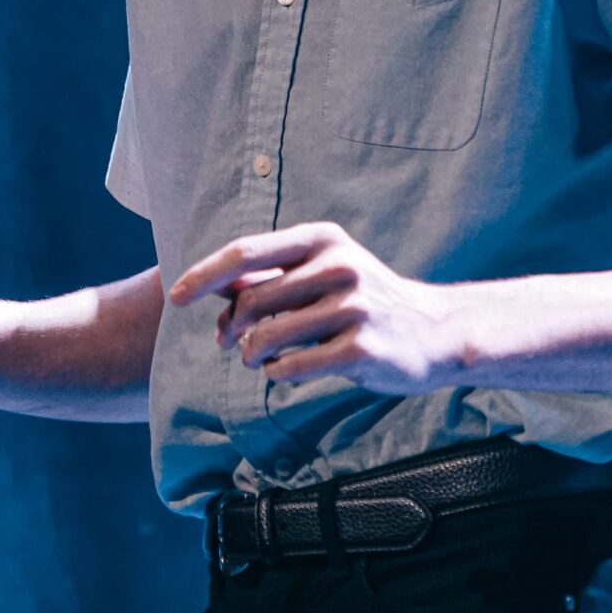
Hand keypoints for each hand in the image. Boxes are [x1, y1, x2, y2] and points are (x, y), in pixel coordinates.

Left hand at [169, 221, 466, 394]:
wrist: (435, 332)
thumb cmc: (366, 302)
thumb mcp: (322, 273)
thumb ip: (271, 275)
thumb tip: (211, 282)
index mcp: (322, 239)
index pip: (246, 251)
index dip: (204, 274)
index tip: (176, 297)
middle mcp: (338, 265)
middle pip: (251, 299)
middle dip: (228, 327)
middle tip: (225, 344)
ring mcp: (352, 306)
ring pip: (267, 336)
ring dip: (249, 354)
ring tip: (254, 360)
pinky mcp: (361, 347)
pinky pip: (292, 366)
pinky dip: (276, 373)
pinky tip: (282, 371)